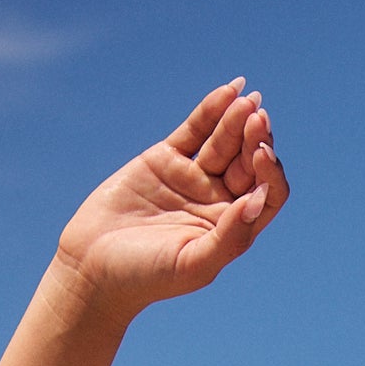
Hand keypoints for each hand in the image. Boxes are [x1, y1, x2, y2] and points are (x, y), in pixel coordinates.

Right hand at [50, 79, 289, 323]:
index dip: (270, 173)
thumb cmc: (146, 275)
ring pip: (224, 142)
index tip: (262, 155)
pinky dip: (212, 110)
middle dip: (256, 140)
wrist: (94, 264)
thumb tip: (258, 200)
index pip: (267, 195)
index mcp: (233, 228)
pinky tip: (229, 90)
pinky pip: (195, 130)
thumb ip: (230, 237)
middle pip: (249, 163)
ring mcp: (193, 178)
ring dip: (238, 121)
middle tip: (259, 120)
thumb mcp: (193, 264)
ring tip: (248, 101)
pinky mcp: (167, 159)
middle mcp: (218, 201)